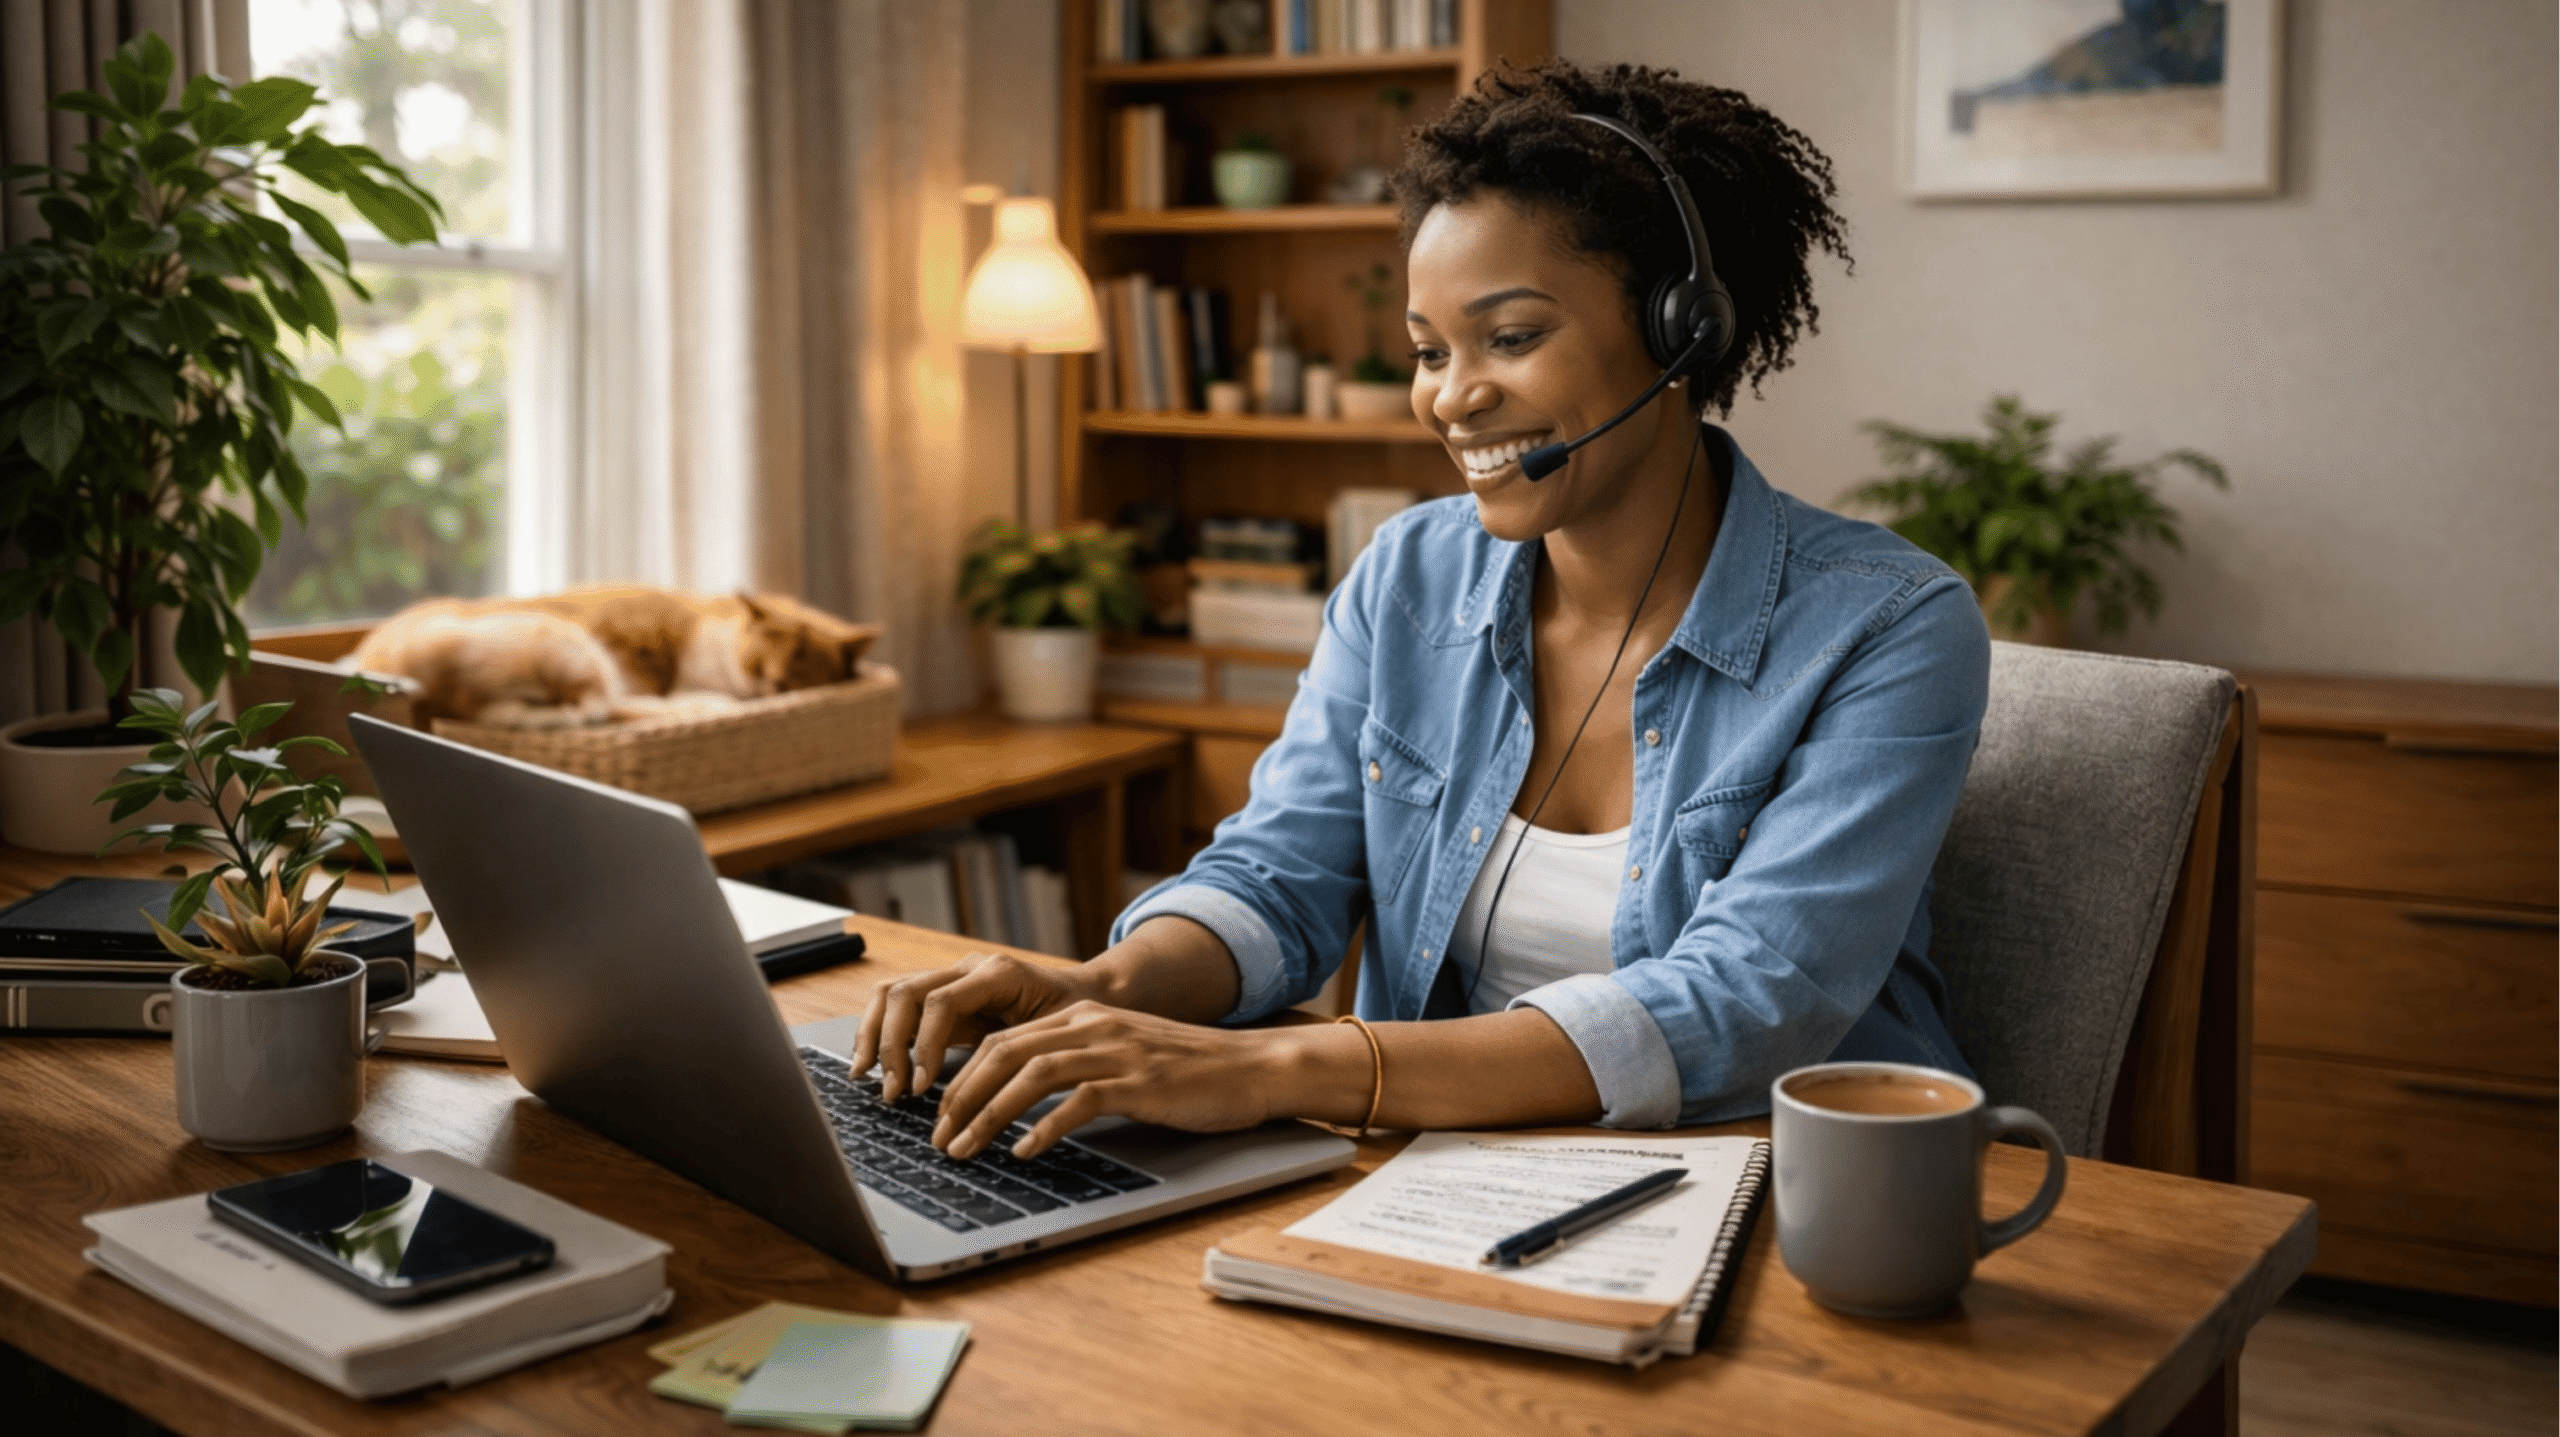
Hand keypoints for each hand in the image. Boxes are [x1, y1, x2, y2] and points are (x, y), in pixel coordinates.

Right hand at [849, 951, 1094, 1101]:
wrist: (1088, 993)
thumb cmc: (1078, 1016)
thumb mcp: (1057, 1033)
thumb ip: (1022, 1053)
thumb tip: (987, 1095)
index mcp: (997, 972)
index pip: (941, 1002)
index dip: (924, 1045)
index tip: (922, 1087)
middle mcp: (968, 968)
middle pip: (905, 992)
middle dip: (890, 1045)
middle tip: (894, 1093)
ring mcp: (952, 977)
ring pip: (891, 993)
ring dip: (874, 1036)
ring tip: (868, 1078)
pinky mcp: (943, 995)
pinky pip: (898, 1006)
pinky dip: (879, 1033)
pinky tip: (872, 1065)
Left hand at [929, 1002, 1288, 1159]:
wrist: (1252, 1068)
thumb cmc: (1189, 1071)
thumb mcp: (1124, 1054)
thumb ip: (1078, 1065)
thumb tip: (1022, 1102)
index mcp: (1084, 1017)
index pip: (1004, 1040)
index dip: (964, 1077)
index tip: (943, 1114)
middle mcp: (1094, 1027)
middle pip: (1006, 1053)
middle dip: (963, 1097)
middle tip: (939, 1138)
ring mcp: (1117, 1052)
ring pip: (1031, 1075)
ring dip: (989, 1115)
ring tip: (967, 1149)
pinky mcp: (1140, 1082)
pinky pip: (1078, 1101)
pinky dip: (1044, 1128)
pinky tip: (1025, 1152)